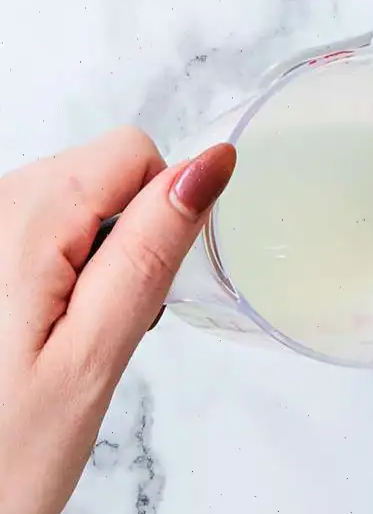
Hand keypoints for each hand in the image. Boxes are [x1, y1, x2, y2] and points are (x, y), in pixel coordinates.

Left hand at [0, 128, 234, 513]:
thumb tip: (209, 164)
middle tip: (90, 333)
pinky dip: (53, 274)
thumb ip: (151, 252)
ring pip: (72, 202)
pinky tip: (26, 336)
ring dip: (87, 261)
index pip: (132, 153)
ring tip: (54, 342)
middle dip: (122, 241)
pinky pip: (37, 231)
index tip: (129, 297)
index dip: (158, 218)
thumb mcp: (93, 360)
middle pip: (100, 172)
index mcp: (21, 223)